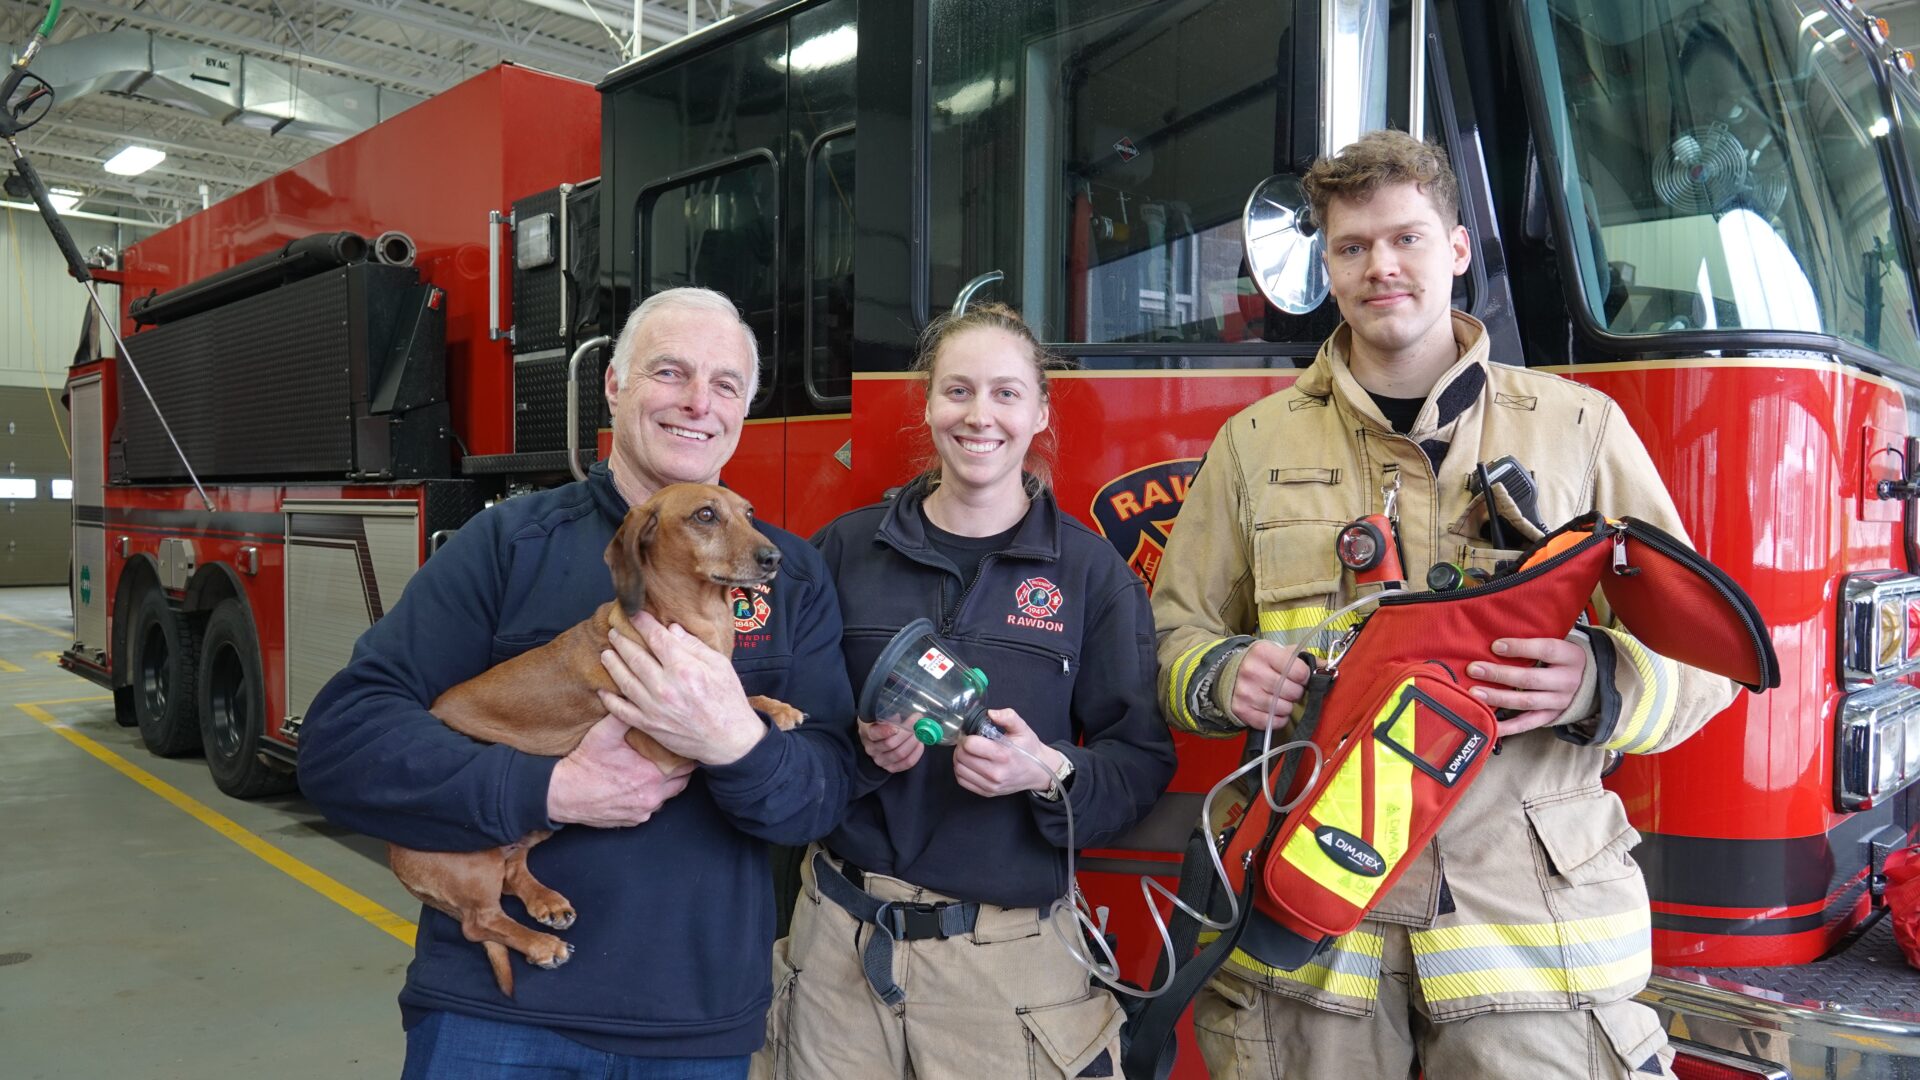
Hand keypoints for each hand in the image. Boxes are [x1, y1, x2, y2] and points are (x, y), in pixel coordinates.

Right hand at [547, 714, 695, 826]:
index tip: (683, 746)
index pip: (685, 765)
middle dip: (680, 770)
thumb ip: (624, 715)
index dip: (686, 755)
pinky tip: (641, 787)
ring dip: (666, 786)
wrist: (561, 793)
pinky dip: (650, 799)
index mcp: (651, 774)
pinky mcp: (633, 821)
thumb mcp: (604, 733)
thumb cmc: (584, 763)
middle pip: (681, 783)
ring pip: (667, 797)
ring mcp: (643, 811)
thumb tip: (633, 696)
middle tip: (675, 758)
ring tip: (660, 771)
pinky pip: (650, 810)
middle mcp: (652, 796)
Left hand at [596, 611, 766, 765]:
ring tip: (606, 653)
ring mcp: (654, 708)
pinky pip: (621, 711)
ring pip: (624, 680)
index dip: (643, 623)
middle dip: (622, 641)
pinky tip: (603, 690)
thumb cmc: (728, 701)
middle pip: (635, 657)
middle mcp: (666, 687)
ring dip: (612, 664)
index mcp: (685, 669)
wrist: (729, 740)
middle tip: (614, 631)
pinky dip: (610, 700)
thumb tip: (671, 629)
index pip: (656, 638)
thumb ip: (694, 646)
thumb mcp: (720, 666)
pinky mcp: (649, 725)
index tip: (634, 613)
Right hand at [859, 720, 925, 772]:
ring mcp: (880, 760)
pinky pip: (906, 763)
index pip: (874, 734)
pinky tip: (920, 744)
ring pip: (899, 754)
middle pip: (890, 744)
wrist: (876, 737)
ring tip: (920, 733)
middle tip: (917, 722)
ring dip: (913, 742)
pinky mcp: (890, 768)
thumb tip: (904, 714)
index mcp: (866, 732)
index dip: (886, 731)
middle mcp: (871, 749)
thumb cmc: (880, 722)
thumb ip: (889, 714)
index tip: (897, 726)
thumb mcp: (879, 714)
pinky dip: (916, 754)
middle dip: (907, 732)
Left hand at [953, 708, 1061, 797]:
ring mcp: (991, 785)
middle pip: (962, 757)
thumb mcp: (1022, 728)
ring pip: (959, 770)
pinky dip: (961, 770)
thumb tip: (991, 713)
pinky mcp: (987, 792)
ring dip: (959, 758)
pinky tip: (969, 763)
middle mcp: (996, 773)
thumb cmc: (1029, 749)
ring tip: (968, 752)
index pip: (970, 745)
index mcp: (1003, 755)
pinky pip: (963, 781)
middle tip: (968, 742)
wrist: (1038, 771)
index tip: (971, 734)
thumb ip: (1008, 717)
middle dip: (961, 746)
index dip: (967, 736)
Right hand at [1229, 641, 1311, 729]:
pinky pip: (1272, 722)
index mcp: (1263, 653)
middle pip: (1293, 692)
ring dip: (1286, 706)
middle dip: (1295, 692)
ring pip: (1284, 709)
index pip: (1300, 672)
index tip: (1299, 677)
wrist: (1227, 674)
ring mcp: (1246, 693)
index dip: (1304, 677)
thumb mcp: (1278, 653)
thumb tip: (1328, 667)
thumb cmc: (1260, 663)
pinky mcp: (1242, 711)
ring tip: (1279, 698)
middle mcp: (1252, 672)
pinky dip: (1277, 719)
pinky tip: (1272, 709)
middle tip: (1288, 689)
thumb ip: (1303, 658)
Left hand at [1468, 636, 1588, 736]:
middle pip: (1530, 679)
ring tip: (1475, 693)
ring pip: (1526, 702)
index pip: (1545, 650)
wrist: (1589, 682)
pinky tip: (1487, 723)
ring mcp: (1559, 702)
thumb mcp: (1559, 644)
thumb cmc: (1562, 657)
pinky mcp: (1551, 717)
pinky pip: (1527, 724)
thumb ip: (1534, 642)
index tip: (1495, 646)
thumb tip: (1495, 641)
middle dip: (1499, 674)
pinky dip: (1506, 726)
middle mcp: (1567, 681)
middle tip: (1474, 669)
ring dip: (1498, 698)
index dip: (1520, 648)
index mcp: (1569, 657)